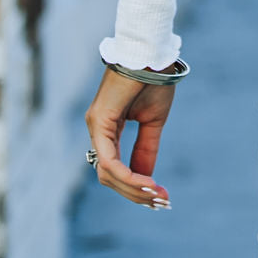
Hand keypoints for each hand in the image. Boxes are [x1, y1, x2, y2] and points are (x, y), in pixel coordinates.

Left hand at [84, 66, 175, 207]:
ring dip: (133, 189)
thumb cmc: (152, 80)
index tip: (160, 196)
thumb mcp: (153, 121)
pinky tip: (147, 183)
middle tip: (162, 202)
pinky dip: (128, 176)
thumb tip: (146, 177)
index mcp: (107, 129)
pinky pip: (110, 160)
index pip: (114, 169)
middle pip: (109, 177)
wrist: (151, 54)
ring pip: (107, 173)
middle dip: (136, 194)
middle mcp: (97, 131)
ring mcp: (95, 127)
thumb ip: (146, 148)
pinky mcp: (99, 122)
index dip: (135, 186)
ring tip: (158, 194)